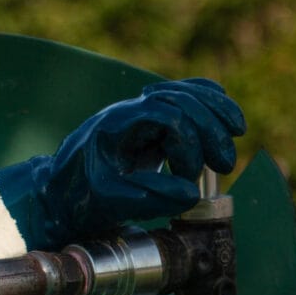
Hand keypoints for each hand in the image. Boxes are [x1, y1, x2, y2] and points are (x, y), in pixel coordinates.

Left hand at [0, 79, 245, 255]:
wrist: (59, 194)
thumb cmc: (79, 198)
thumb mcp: (110, 202)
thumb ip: (150, 198)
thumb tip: (191, 193)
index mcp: (117, 125)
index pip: (167, 116)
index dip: (188, 144)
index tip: (188, 177)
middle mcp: (130, 111)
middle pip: (181, 99)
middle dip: (210, 129)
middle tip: (225, 164)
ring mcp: (140, 113)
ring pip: (185, 92)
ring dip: (215, 111)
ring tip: (237, 132)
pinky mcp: (150, 124)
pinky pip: (183, 100)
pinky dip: (207, 102)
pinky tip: (225, 113)